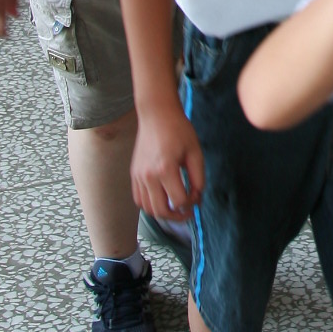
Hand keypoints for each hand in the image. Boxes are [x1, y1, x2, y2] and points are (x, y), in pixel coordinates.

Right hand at [131, 100, 204, 220]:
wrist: (157, 115)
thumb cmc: (179, 131)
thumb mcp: (195, 153)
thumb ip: (198, 178)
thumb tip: (197, 199)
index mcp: (166, 169)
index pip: (180, 201)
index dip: (192, 203)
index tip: (197, 195)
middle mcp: (148, 176)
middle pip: (161, 211)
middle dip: (177, 216)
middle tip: (187, 213)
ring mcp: (138, 176)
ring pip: (148, 209)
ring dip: (163, 213)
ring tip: (175, 208)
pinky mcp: (133, 174)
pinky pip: (139, 199)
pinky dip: (150, 205)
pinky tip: (162, 199)